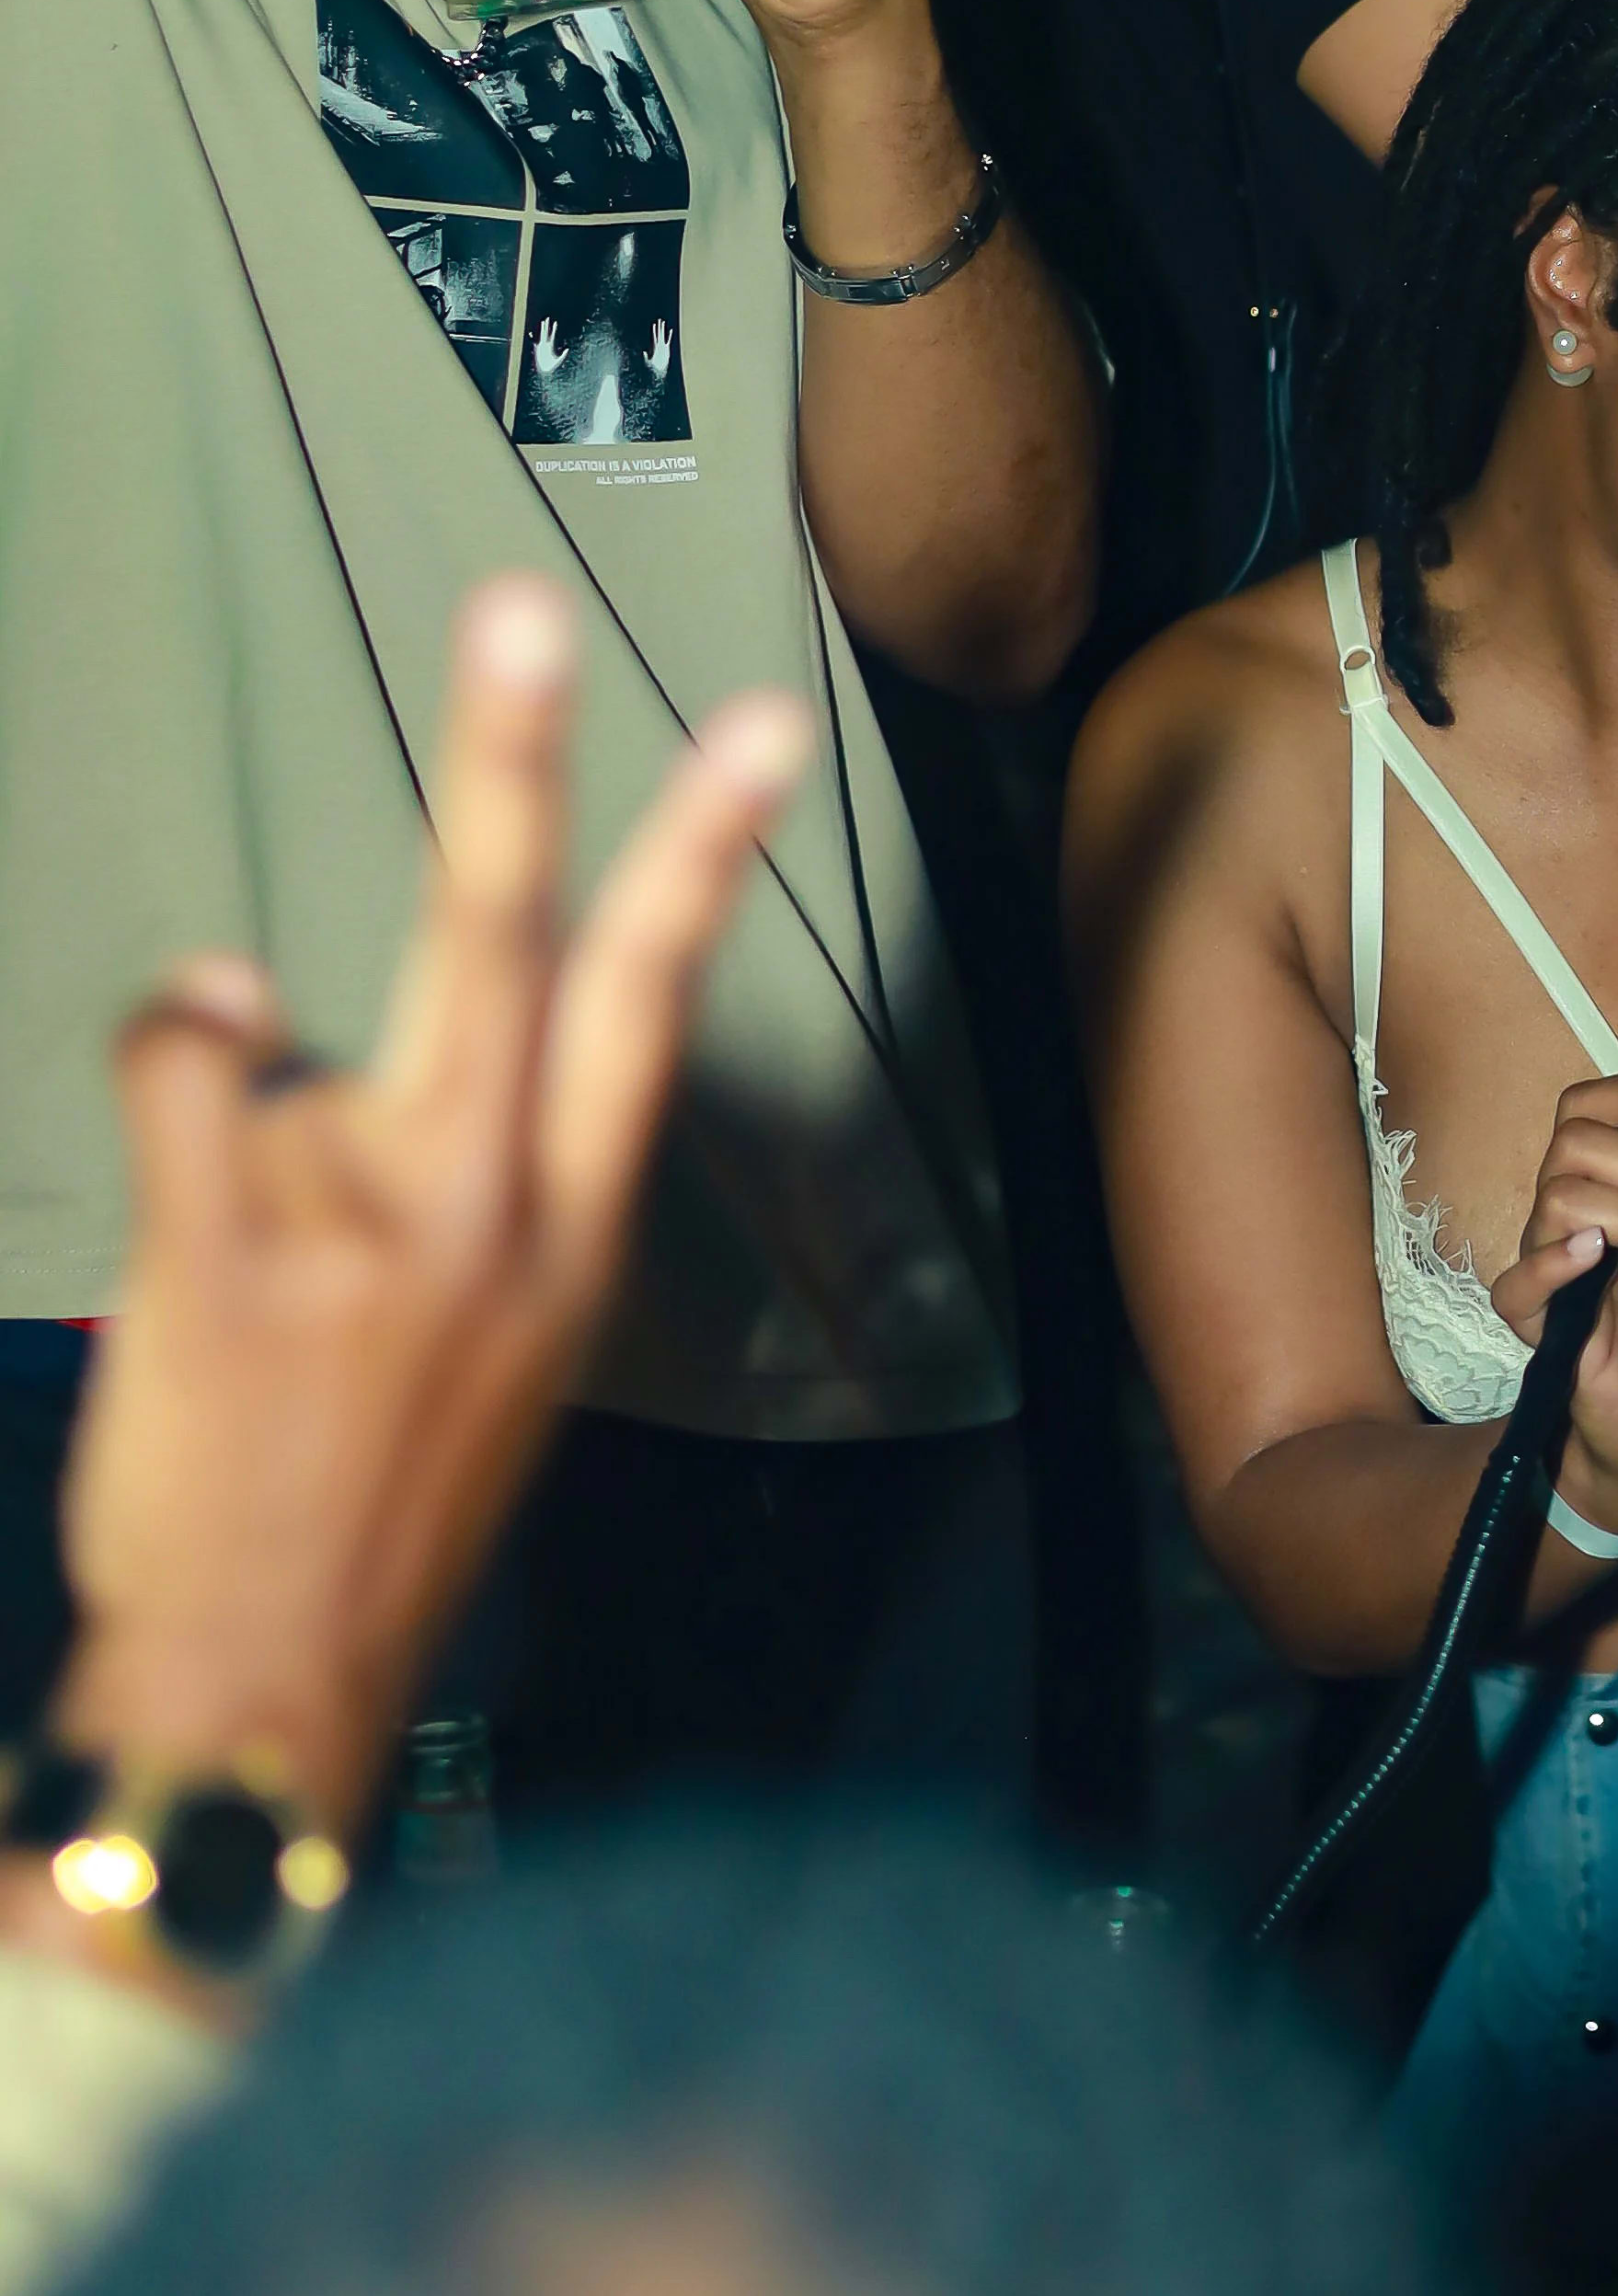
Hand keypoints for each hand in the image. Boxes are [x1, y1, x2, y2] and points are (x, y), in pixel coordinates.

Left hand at [50, 577, 803, 1854]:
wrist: (265, 1683)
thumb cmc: (381, 1504)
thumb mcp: (514, 1347)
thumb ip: (474, 1180)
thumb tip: (308, 1026)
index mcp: (572, 1228)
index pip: (654, 999)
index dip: (709, 850)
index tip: (763, 725)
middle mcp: (486, 1204)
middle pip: (516, 939)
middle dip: (518, 762)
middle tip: (520, 611)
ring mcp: (359, 1224)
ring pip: (286, 1050)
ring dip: (246, 1126)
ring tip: (249, 1297)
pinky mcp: (224, 1257)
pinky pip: (187, 1067)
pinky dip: (176, 1039)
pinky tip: (190, 1042)